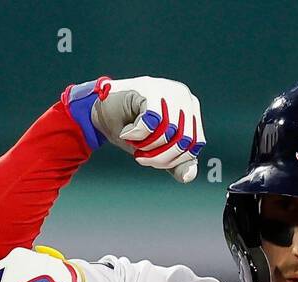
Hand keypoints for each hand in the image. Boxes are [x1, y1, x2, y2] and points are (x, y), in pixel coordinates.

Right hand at [64, 75, 205, 183]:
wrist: (101, 113)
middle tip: (141, 157)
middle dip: (160, 157)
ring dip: (146, 146)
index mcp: (191, 108)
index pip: (195, 143)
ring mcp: (167, 89)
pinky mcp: (148, 89)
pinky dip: (137, 135)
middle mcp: (183, 95)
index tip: (154, 162)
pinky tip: (127, 132)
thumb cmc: (132, 130)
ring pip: (168, 133)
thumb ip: (176, 164)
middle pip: (183, 140)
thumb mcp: (157, 150)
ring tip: (134, 141)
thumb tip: (188, 177)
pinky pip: (151, 123)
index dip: (174, 160)